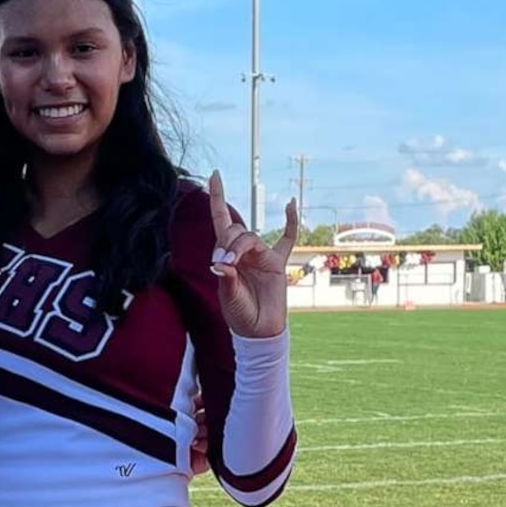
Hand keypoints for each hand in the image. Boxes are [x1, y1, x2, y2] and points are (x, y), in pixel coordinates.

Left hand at [204, 172, 297, 338]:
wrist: (259, 331)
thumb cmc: (240, 315)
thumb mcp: (228, 297)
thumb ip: (227, 279)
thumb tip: (221, 263)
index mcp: (227, 257)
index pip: (222, 220)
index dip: (217, 198)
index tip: (214, 175)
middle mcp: (243, 252)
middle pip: (235, 231)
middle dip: (227, 243)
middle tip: (224, 263)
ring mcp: (261, 256)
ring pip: (250, 237)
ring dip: (240, 246)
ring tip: (233, 265)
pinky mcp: (278, 264)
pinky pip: (287, 239)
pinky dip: (290, 222)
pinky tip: (291, 204)